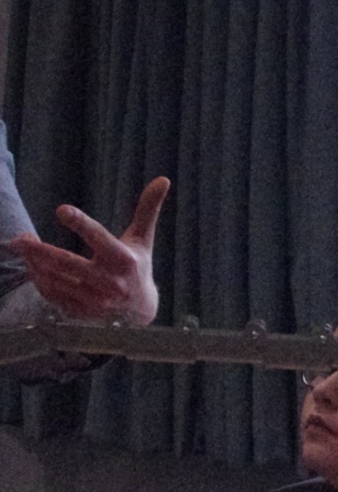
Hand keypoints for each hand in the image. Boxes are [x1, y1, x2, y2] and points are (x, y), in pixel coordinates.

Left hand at [6, 175, 168, 324]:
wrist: (140, 312)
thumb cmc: (139, 267)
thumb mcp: (143, 239)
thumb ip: (148, 210)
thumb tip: (163, 179)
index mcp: (124, 259)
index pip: (99, 238)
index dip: (80, 223)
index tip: (61, 210)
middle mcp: (109, 281)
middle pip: (67, 263)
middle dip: (40, 250)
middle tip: (20, 239)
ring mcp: (94, 300)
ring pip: (55, 279)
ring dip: (35, 262)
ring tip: (24, 247)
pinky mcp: (82, 312)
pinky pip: (52, 294)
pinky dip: (38, 279)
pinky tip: (32, 266)